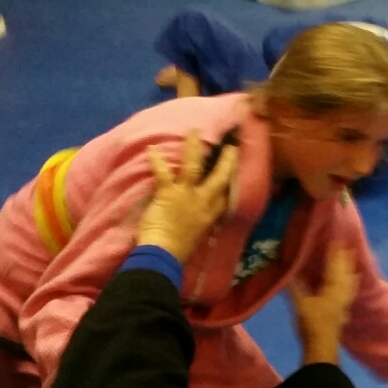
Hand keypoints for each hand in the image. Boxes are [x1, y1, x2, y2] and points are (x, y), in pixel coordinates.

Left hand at [135, 130, 239, 261]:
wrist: (165, 255)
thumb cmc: (179, 251)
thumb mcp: (199, 237)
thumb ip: (201, 223)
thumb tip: (200, 219)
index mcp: (212, 214)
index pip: (226, 194)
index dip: (232, 181)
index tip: (236, 171)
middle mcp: (204, 201)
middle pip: (221, 176)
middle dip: (227, 159)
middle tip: (231, 146)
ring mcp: (188, 194)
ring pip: (195, 166)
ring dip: (194, 147)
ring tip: (194, 132)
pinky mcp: (169, 192)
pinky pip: (163, 172)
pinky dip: (156, 160)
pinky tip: (151, 149)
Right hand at [290, 246, 357, 365]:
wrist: (322, 349)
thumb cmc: (313, 324)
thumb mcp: (300, 303)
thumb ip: (294, 284)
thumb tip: (286, 266)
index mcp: (335, 286)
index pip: (335, 262)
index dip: (335, 247)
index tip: (335, 232)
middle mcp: (344, 290)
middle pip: (346, 268)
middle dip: (344, 255)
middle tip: (342, 240)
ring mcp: (345, 300)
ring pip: (350, 278)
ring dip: (348, 266)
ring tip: (347, 255)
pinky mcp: (342, 309)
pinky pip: (348, 288)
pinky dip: (348, 279)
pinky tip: (348, 280)